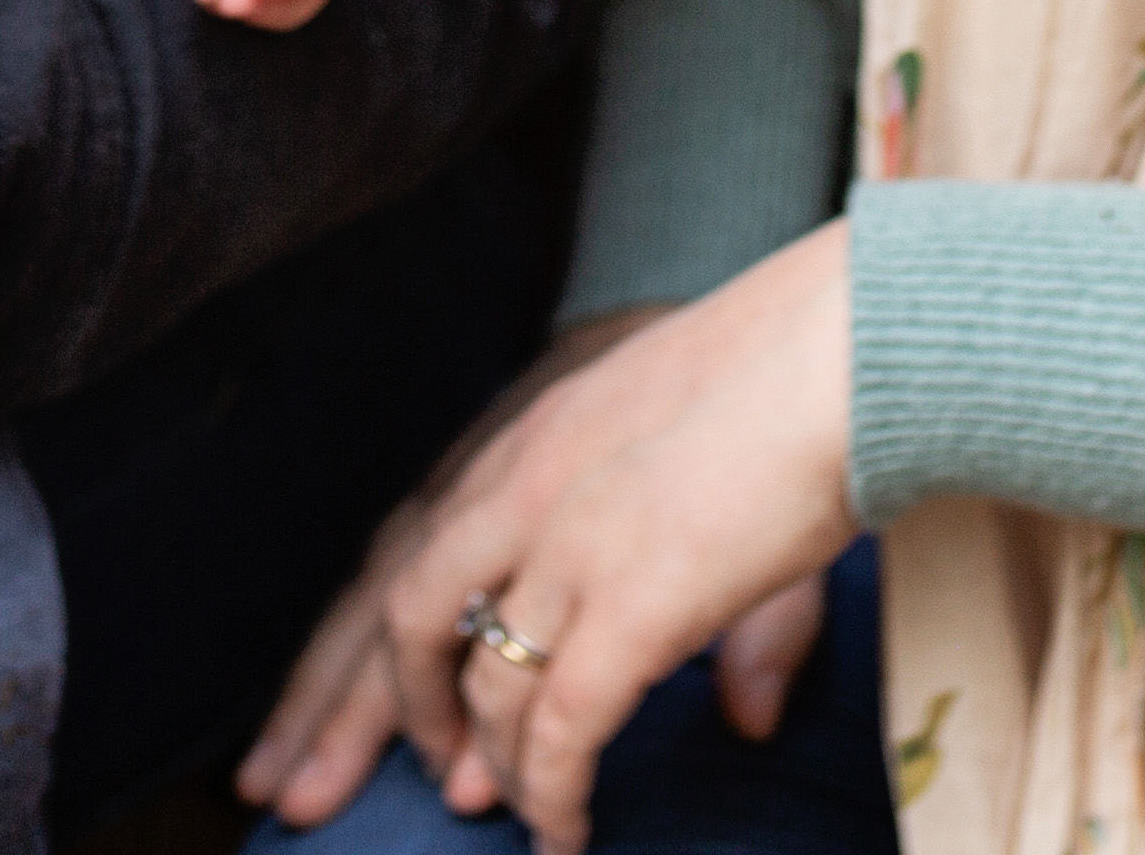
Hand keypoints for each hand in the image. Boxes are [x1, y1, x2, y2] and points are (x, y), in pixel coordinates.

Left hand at [236, 235, 856, 847]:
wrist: (848, 338)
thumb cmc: (798, 379)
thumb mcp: (699, 458)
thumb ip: (691, 574)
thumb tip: (738, 711)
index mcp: (529, 442)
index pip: (410, 548)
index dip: (370, 643)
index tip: (343, 715)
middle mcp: (523, 488)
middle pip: (397, 614)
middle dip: (346, 714)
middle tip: (296, 795)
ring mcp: (570, 545)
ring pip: (477, 679)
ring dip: (477, 761)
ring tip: (485, 819)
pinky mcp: (630, 601)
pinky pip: (559, 724)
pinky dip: (549, 789)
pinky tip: (562, 831)